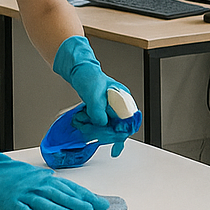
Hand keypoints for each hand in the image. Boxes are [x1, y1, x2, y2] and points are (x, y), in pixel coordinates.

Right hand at [0, 114, 108, 209]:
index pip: (71, 188)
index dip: (87, 196)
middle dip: (78, 203)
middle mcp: (38, 184)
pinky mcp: (8, 201)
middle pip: (61, 195)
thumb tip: (72, 190)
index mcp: (46, 179)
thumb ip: (53, 183)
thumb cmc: (14, 173)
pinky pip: (19, 208)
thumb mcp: (37, 175)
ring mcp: (23, 192)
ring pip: (44, 202)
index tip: (101, 203)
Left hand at [53, 35, 134, 156]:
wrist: (79, 71)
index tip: (114, 138)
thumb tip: (101, 123)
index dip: (122, 131)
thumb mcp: (93, 94)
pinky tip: (90, 130)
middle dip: (106, 132)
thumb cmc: (89, 77)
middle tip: (96, 136)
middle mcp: (120, 105)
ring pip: (110, 127)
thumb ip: (98, 110)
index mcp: (123, 98)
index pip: (129, 120)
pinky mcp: (103, 111)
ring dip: (97, 130)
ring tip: (85, 125)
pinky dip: (95, 129)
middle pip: (120, 126)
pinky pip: (103, 124)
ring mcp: (111, 108)